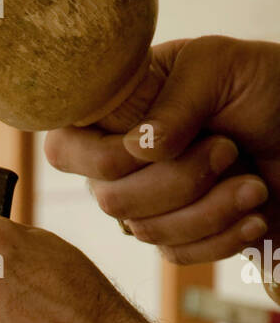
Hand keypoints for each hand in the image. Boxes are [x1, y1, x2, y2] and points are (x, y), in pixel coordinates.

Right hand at [44, 37, 279, 264]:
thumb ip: (175, 98)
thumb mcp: (221, 66)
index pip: (63, 149)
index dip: (99, 158)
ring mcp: (149, 203)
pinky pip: (176, 256)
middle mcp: (123, 160)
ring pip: (143, 231)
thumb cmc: (268, 88)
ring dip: (209, 209)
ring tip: (254, 185)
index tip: (150, 144)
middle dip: (177, 180)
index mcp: (119, 111)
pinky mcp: (179, 238)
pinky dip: (221, 238)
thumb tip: (139, 150)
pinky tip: (254, 214)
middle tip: (227, 148)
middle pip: (108, 198)